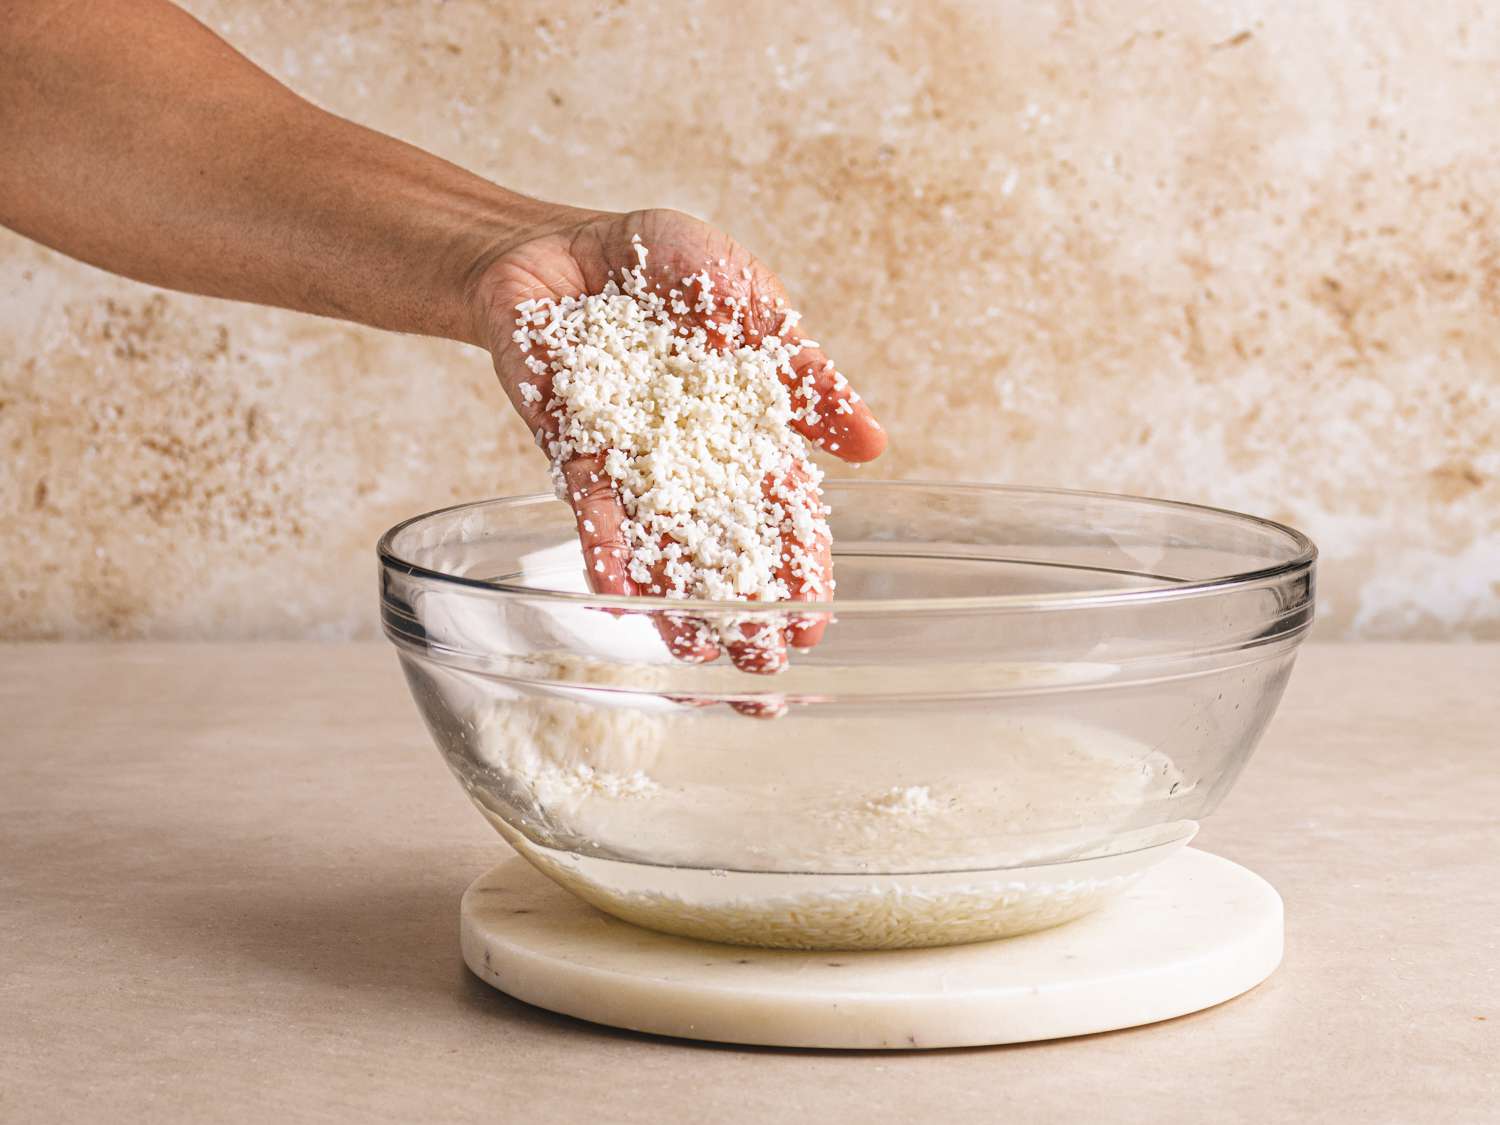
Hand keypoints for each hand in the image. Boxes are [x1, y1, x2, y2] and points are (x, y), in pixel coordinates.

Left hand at [466, 207, 886, 672]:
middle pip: (721, 542)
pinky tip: (619, 597)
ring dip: (674, 599)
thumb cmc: (664, 265)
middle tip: (764, 667)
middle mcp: (686, 457)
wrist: (567, 241)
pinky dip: (605, 547)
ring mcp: (627, 457)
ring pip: (656, 542)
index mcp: (740, 427)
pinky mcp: (568, 444)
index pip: (780, 509)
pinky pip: (589, 504)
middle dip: (742, 604)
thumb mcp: (753, 301)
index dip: (798, 565)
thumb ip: (805, 373)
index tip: (814, 623)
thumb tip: (872, 446)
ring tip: (698, 656)